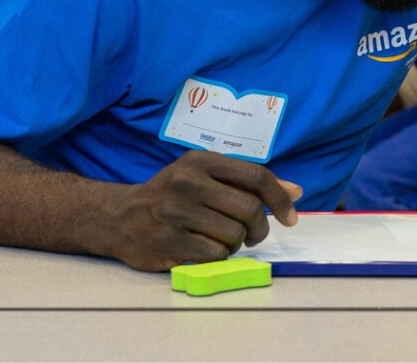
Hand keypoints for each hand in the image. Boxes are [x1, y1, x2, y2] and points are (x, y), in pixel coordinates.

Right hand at [104, 150, 301, 270]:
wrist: (120, 217)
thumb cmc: (172, 196)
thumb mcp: (207, 177)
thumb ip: (250, 183)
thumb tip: (296, 192)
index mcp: (202, 161)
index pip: (256, 176)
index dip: (280, 198)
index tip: (290, 218)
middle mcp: (188, 182)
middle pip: (249, 209)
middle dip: (259, 228)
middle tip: (252, 236)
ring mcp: (176, 212)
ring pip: (234, 235)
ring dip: (236, 244)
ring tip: (220, 239)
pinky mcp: (168, 241)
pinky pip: (215, 255)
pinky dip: (218, 257)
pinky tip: (204, 249)